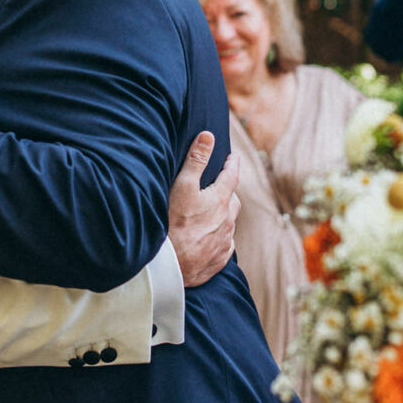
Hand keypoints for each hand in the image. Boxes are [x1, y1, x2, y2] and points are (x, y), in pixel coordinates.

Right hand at [166, 131, 240, 286]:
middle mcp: (227, 221)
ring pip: (228, 223)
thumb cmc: (172, 223)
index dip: (232, 163)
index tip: (232, 157)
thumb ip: (196, 160)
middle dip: (227, 191)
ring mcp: (224, 242)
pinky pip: (224, 245)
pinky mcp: (218, 260)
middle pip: (232, 200)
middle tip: (218, 187)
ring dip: (222, 215)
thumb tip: (208, 136)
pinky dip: (219, 237)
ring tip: (210, 214)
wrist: (169, 266)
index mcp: (221, 200)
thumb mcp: (182, 185)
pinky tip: (208, 238)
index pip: (232, 175)